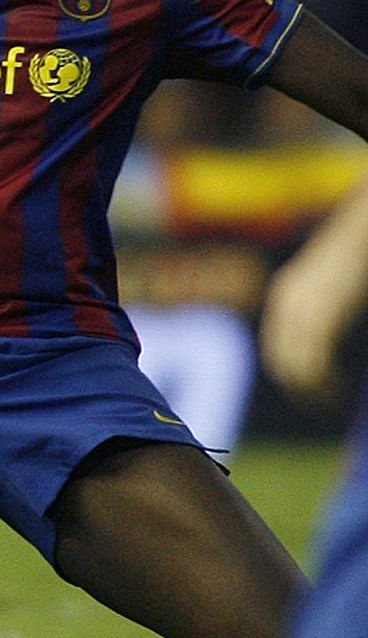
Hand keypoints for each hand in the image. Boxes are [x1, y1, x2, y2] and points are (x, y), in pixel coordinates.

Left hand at [260, 249, 360, 404]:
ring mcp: (302, 310)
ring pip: (298, 367)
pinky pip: (317, 363)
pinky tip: (341, 392)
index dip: (292, 375)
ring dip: (313, 392)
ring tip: (332, 405)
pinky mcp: (322, 315)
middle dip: (300, 390)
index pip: (278, 347)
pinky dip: (326, 384)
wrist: (364, 230)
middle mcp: (288, 304)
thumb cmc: (360, 257)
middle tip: (321, 407)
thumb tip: (328, 337)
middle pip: (282, 361)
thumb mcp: (336, 286)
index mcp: (288, 296)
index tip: (310, 394)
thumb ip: (326, 310)